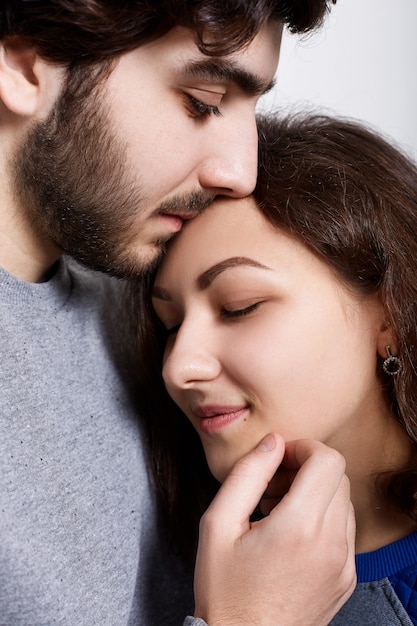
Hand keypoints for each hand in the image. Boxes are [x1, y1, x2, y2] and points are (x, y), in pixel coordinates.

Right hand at [193, 435, 355, 625]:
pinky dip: (323, 517)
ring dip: (315, 492)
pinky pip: (345, 529)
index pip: (328, 460)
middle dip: (306, 468)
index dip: (303, 448)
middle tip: (273, 485)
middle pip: (338, 476)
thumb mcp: (218, 525)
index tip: (278, 459)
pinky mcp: (346, 577)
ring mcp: (344, 563)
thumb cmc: (225, 590)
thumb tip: (273, 442)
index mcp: (299, 527)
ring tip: (278, 509)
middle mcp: (331, 544)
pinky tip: (291, 532)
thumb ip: (247, 475)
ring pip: (344, 500)